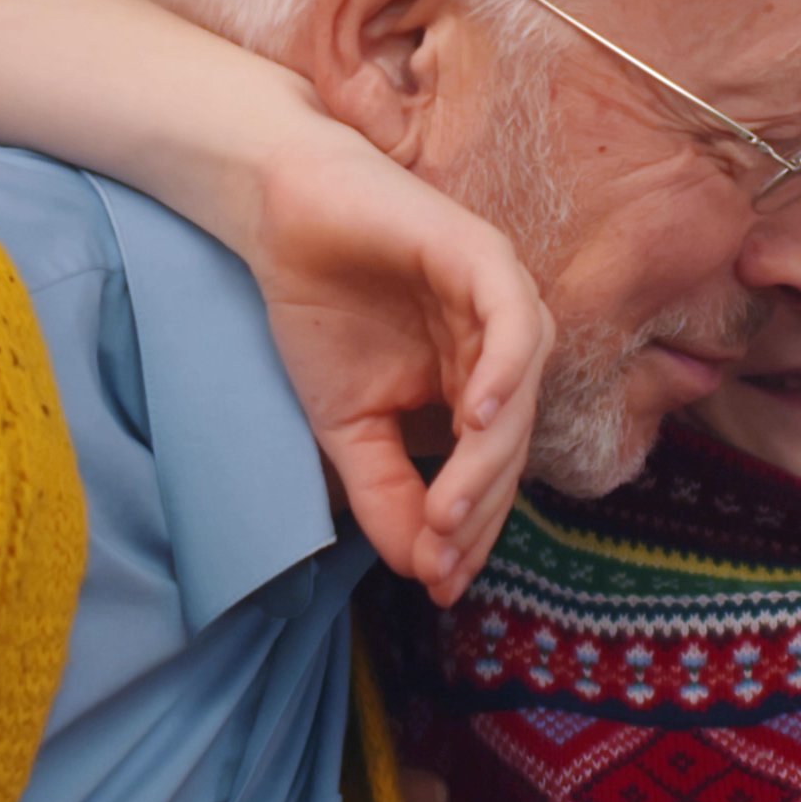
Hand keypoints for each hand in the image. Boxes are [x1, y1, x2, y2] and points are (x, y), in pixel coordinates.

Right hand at [248, 125, 549, 605]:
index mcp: (482, 382)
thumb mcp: (348, 424)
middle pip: (514, 443)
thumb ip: (385, 491)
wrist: (279, 216)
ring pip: (521, 393)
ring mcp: (501, 299)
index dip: (471, 531)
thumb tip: (418, 569)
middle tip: (437, 559)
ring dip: (489, 460)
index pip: (494, 470)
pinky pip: (514, 322)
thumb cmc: (321, 310)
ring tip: (447, 513)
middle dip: (477, 510)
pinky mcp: (484, 255)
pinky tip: (474, 419)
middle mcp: (505, 345)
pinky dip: (505, 372)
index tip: (438, 585)